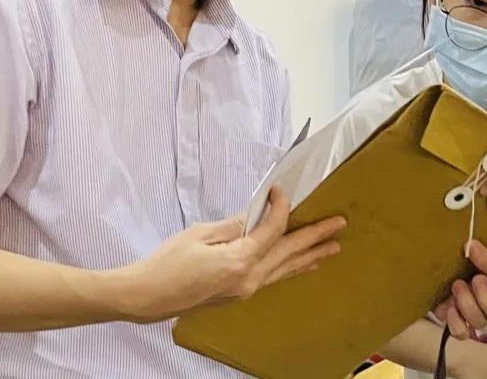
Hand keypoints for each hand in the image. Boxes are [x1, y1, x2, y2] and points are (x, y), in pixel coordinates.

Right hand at [112, 187, 344, 321]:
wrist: (147, 296)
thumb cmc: (167, 263)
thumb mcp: (200, 234)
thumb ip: (233, 226)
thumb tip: (256, 215)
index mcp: (239, 262)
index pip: (272, 231)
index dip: (281, 208)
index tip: (282, 190)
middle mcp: (248, 280)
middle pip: (289, 253)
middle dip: (315, 237)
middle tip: (339, 224)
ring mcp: (245, 289)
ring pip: (285, 269)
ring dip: (310, 255)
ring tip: (333, 247)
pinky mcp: (239, 293)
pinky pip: (273, 277)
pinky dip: (291, 268)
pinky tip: (302, 265)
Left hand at [432, 240, 486, 338]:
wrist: (422, 269)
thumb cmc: (445, 258)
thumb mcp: (458, 250)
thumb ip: (469, 247)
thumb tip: (470, 244)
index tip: (472, 247)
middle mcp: (485, 298)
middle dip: (486, 297)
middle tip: (474, 280)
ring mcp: (470, 314)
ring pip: (479, 322)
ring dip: (468, 305)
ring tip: (455, 287)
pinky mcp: (455, 323)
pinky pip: (461, 332)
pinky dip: (456, 322)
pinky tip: (448, 309)